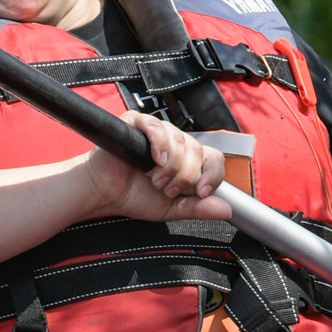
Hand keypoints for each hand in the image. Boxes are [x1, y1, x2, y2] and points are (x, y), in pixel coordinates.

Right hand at [92, 111, 226, 225]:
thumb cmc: (135, 196)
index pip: (213, 157)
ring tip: (154, 179)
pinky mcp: (136, 122)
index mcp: (187, 159)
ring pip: (180, 141)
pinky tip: (154, 160)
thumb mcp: (172, 208)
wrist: (104, 194)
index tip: (201, 192)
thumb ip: (198, 208)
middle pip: (197, 150)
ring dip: (170, 167)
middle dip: (185, 176)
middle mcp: (175, 142)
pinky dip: (160, 145)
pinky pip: (157, 127)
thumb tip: (227, 209)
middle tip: (167, 189)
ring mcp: (157, 130)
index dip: (212, 175)